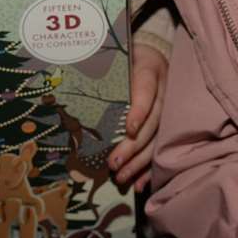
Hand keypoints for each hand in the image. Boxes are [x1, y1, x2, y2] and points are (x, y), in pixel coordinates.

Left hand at [110, 42, 167, 192]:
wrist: (155, 54)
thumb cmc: (130, 57)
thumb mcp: (120, 55)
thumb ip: (104, 67)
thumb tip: (69, 80)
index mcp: (150, 72)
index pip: (146, 93)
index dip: (139, 112)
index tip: (129, 130)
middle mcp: (163, 92)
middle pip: (152, 123)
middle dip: (133, 147)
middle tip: (113, 164)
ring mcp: (168, 109)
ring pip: (157, 139)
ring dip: (140, 162)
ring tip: (121, 177)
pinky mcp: (167, 123)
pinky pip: (160, 147)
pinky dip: (150, 167)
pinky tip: (139, 183)